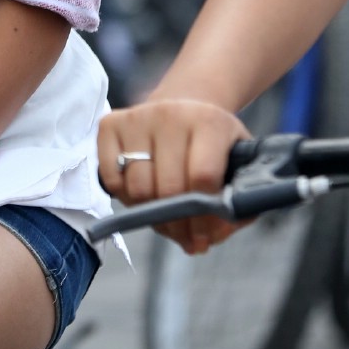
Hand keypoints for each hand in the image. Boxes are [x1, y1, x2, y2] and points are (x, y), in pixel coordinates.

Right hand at [98, 98, 251, 255]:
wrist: (184, 108)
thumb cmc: (212, 145)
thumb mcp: (238, 166)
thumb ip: (236, 206)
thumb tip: (204, 241)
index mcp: (210, 122)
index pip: (202, 176)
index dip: (204, 216)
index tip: (206, 235)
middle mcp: (171, 114)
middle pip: (167, 187)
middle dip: (177, 223)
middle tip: (185, 234)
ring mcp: (137, 117)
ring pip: (137, 188)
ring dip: (150, 214)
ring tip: (165, 215)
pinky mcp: (110, 124)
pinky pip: (112, 180)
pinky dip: (125, 198)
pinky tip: (143, 194)